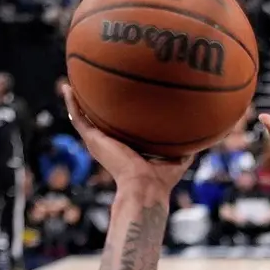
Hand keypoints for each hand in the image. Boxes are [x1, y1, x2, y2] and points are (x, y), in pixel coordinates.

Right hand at [61, 85, 191, 190]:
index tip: (120, 100)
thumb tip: (202, 134)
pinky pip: (78, 118)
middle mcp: (110, 144)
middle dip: (95, 105)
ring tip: (71, 82)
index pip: (119, 129)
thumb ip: (185, 146)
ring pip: (83, 118)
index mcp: (126, 148)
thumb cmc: (161, 180)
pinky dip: (71, 103)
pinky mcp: (93, 140)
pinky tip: (67, 87)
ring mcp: (99, 142)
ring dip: (77, 101)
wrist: (145, 187)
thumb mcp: (178, 158)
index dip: (118, 116)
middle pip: (99, 121)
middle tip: (92, 85)